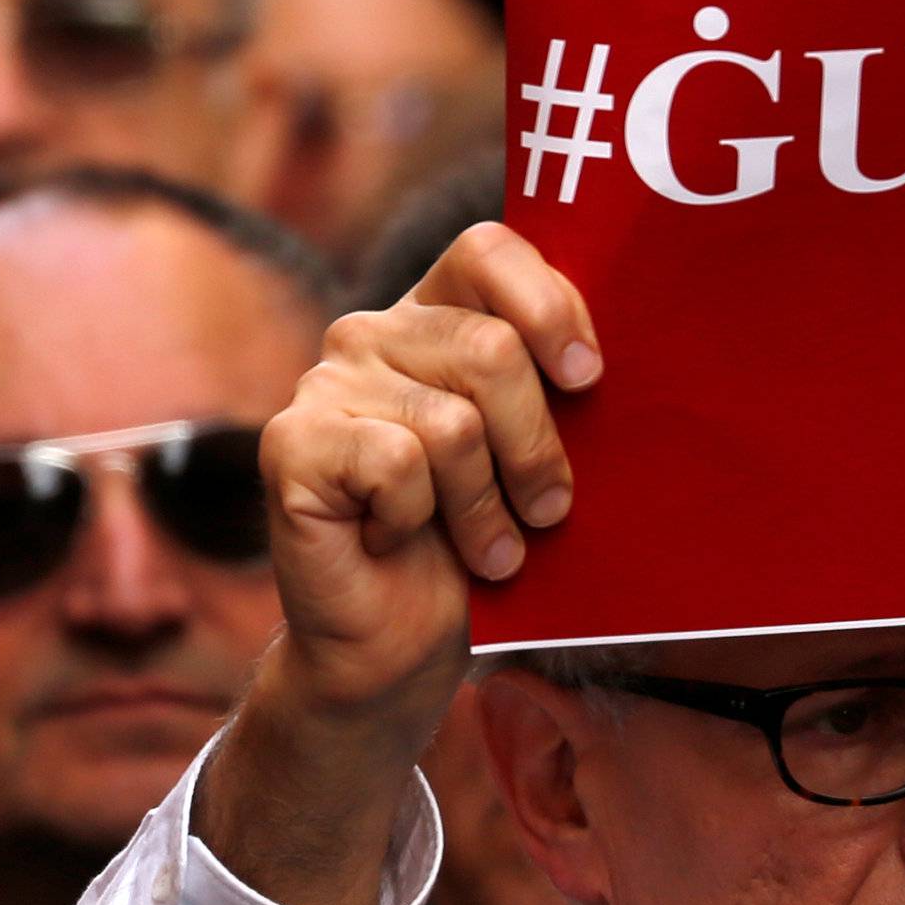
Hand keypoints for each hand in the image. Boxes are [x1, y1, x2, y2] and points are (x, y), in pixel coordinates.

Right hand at [195, 223, 597, 904]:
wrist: (395, 654)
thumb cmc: (476, 550)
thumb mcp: (533, 457)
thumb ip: (555, 391)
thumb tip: (613, 362)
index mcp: (433, 317)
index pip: (487, 250)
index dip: (549, 305)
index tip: (589, 379)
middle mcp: (372, 334)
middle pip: (491, 348)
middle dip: (537, 450)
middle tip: (544, 513)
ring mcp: (323, 385)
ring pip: (453, 422)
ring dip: (485, 510)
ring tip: (484, 549)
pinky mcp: (291, 444)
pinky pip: (398, 464)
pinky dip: (418, 522)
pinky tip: (395, 540)